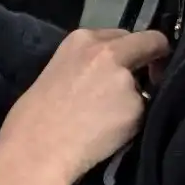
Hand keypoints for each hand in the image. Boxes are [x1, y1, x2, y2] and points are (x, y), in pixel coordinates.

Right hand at [0, 27, 169, 182]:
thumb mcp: (58, 72)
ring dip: (135, 97)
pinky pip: (142, 113)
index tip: (128, 65)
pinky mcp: (137, 108)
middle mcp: (108, 52)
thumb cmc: (33, 117)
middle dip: (151, 60)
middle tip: (142, 83)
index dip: (129, 51)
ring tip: (107, 119)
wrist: (35, 151)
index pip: (125, 34)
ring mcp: (125, 79)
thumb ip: (89, 65)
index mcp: (82, 39)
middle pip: (151, 42)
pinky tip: (108, 133)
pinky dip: (131, 122)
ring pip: (145, 84)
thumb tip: (113, 74)